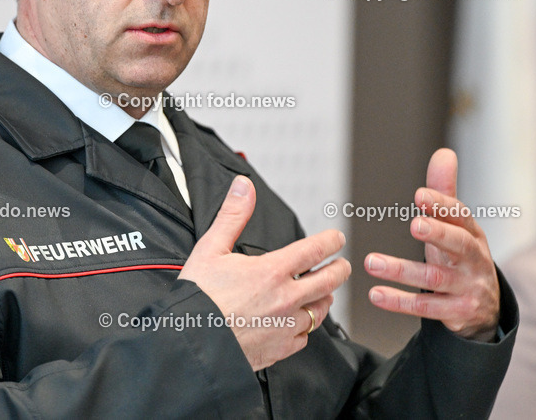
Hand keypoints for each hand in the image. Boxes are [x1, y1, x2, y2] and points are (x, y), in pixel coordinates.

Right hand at [180, 176, 351, 369]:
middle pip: (328, 282)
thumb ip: (232, 215)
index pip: (314, 250)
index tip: (336, 238)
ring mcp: (285, 326)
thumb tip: (243, 187)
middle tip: (343, 265)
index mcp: (271, 271)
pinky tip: (299, 324)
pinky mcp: (279, 349)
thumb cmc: (197, 297)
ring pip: (320, 312)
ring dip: (325, 299)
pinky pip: (304, 338)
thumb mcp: (211, 248)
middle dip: (340, 270)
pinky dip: (305, 328)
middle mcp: (285, 299)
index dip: (331, 241)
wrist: (191, 342)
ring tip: (324, 294)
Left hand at [364, 148, 499, 340]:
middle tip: (415, 224)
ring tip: (371, 262)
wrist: (484, 309)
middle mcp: (474, 260)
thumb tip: (444, 153)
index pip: (461, 216)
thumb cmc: (461, 257)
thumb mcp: (456, 227)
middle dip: (438, 234)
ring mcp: (467, 287)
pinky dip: (400, 302)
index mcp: (472, 234)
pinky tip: (376, 293)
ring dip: (402, 270)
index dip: (442, 205)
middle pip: (459, 245)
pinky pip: (427, 307)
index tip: (420, 195)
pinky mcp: (457, 313)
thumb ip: (444, 193)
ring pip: (435, 278)